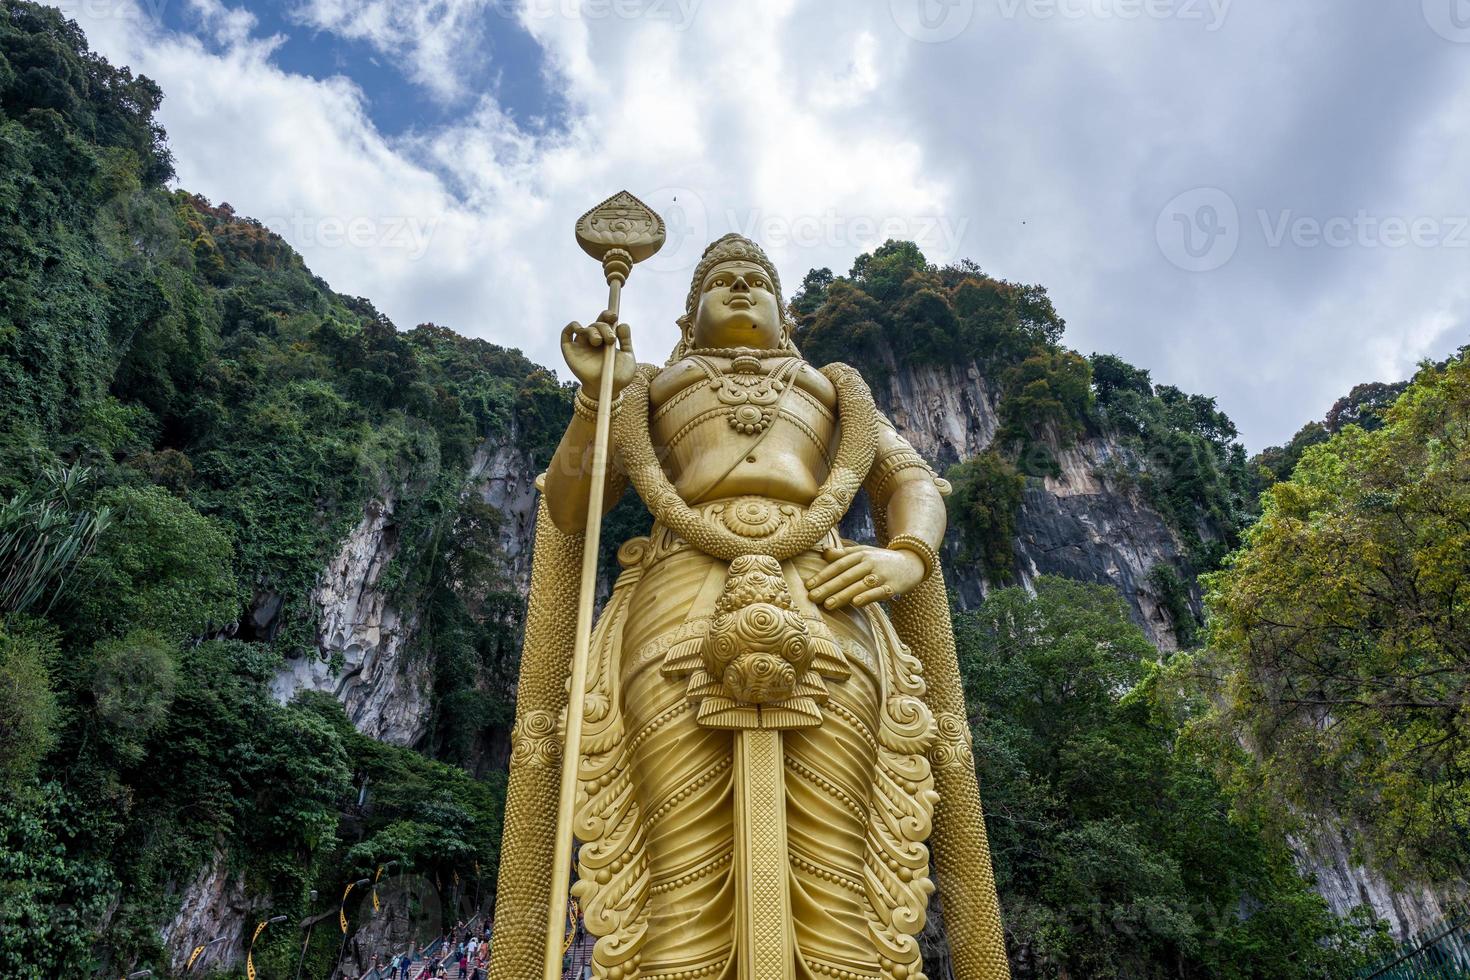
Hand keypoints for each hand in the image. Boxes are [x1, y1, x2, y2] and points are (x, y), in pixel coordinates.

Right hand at [561, 310, 635, 397]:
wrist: (608, 390)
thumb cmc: (619, 376)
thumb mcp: (628, 357)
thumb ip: (626, 340)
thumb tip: (622, 324)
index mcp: (606, 339)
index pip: (605, 321)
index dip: (608, 315)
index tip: (615, 316)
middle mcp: (593, 340)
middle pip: (596, 324)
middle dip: (604, 327)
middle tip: (611, 339)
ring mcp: (581, 345)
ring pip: (585, 329)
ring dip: (593, 331)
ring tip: (599, 341)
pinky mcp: (570, 351)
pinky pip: (566, 334)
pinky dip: (572, 327)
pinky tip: (579, 328)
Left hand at [804, 544, 925, 609]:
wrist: (912, 562)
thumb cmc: (881, 559)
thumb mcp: (863, 552)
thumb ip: (844, 554)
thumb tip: (823, 552)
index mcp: (861, 555)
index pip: (838, 565)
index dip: (823, 575)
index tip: (808, 585)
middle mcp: (870, 564)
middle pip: (846, 576)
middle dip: (828, 587)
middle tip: (812, 597)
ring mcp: (882, 575)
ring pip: (859, 585)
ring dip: (843, 595)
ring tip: (828, 605)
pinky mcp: (893, 587)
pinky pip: (879, 592)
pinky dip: (867, 597)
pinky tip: (856, 603)